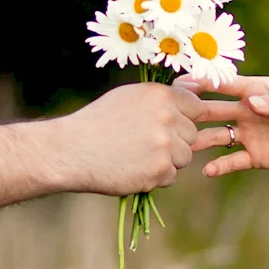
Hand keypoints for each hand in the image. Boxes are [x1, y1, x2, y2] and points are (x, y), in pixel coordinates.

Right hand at [50, 82, 204, 194]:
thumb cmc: (99, 121)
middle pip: (192, 135)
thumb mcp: (130, 97)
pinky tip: (132, 169)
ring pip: (184, 157)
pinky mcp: (159, 170)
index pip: (196, 106)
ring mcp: (165, 145)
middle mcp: (168, 117)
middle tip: (145, 144)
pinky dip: (155, 178)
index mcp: (161, 95)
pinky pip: (170, 177)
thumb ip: (163, 97)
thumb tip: (197, 91)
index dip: (185, 118)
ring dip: (167, 161)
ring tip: (137, 156)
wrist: (72, 150)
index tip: (171, 126)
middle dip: (176, 142)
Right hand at [175, 75, 268, 176]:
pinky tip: (207, 172)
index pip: (224, 85)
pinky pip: (233, 161)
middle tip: (169, 118)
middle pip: (213, 110)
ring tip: (182, 148)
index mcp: (258, 91)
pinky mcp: (258, 156)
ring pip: (217, 136)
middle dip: (191, 112)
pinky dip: (220, 166)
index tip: (179, 84)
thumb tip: (252, 104)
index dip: (202, 83)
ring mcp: (251, 134)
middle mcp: (249, 111)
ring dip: (200, 140)